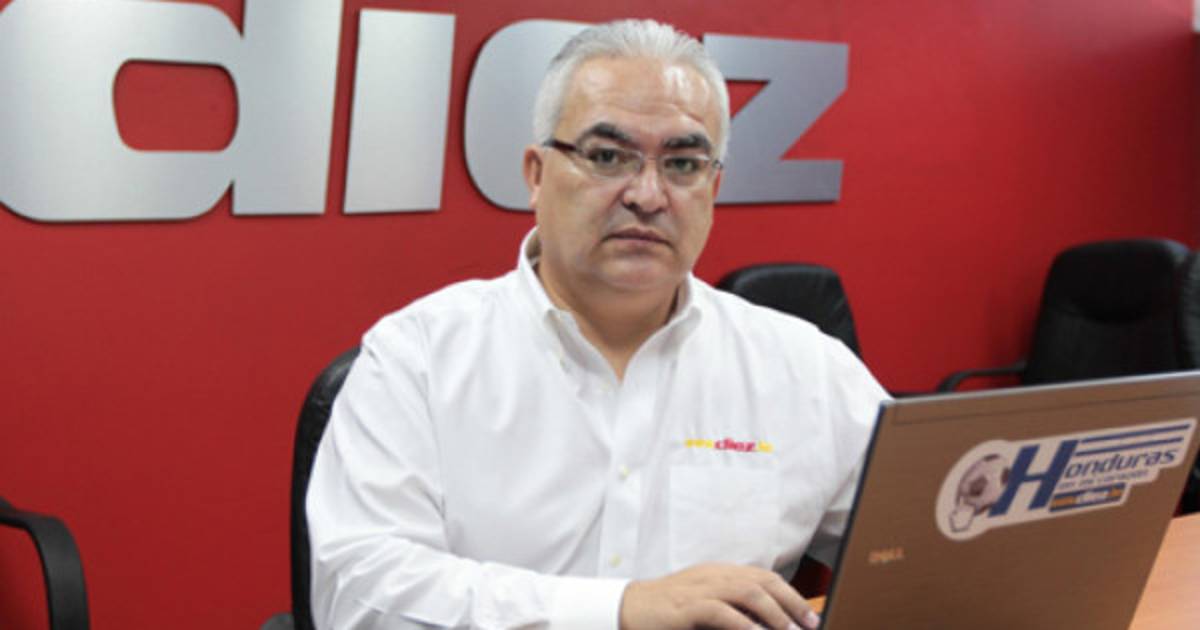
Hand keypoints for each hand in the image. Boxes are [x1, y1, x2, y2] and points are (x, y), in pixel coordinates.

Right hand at [618, 563, 820, 629]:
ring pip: (747, 592)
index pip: (764, 577)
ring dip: (773, 613)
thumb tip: (762, 622)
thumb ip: (731, 608)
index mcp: (719, 573)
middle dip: (791, 602)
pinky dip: (742, 624)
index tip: (809, 616)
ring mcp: (699, 589)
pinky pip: (719, 611)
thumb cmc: (668, 611)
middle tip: (809, 624)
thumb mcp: (704, 603)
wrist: (627, 608)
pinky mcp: (685, 607)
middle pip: (762, 581)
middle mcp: (713, 576)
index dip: (790, 594)